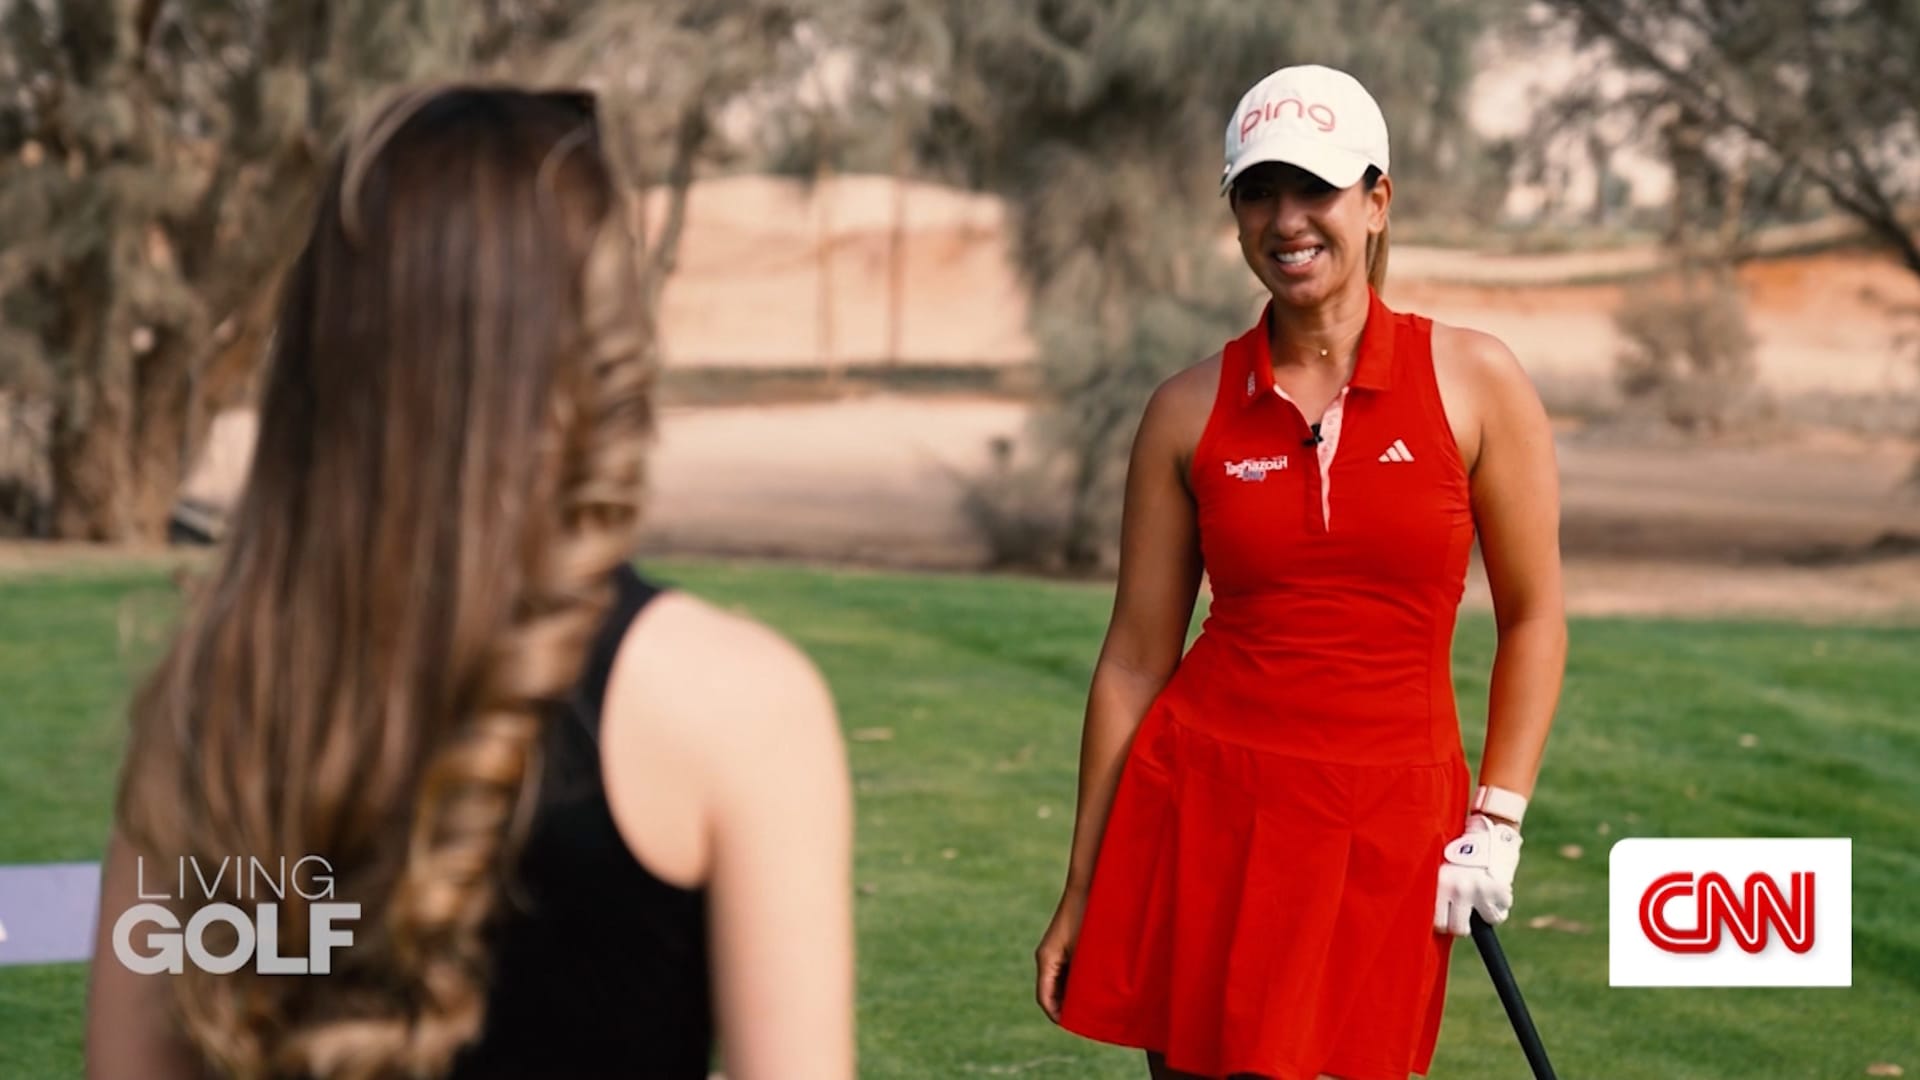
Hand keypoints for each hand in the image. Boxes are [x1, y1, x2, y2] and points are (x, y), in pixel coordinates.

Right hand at [1034, 889, 1086, 1023]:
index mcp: (1046, 959)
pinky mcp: (1065, 946)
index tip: (1073, 1026)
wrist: (1089, 887)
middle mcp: (1047, 957)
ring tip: (1091, 1010)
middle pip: (1051, 993)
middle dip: (1066, 1009)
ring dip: (1071, 996)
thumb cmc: (1089, 917)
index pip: (1045, 998)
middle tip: (1086, 1022)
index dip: (1057, 1015)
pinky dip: (1076, 984)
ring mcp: (1055, 951)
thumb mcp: (1087, 953)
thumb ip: (1083, 980)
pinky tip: (1093, 989)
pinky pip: (1067, 972)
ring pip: (1060, 983)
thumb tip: (1084, 1006)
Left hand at [1434, 813, 1522, 935]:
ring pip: (1486, 921)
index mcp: (1440, 883)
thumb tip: (1437, 925)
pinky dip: (1501, 904)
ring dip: (1487, 912)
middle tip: (1467, 911)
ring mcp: (1480, 889)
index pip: (1437, 923)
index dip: (1444, 924)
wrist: (1487, 832)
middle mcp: (1458, 887)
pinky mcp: (1499, 889)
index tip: (1447, 920)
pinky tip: (1495, 886)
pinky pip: (1501, 912)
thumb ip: (1439, 892)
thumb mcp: (1444, 869)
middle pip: (1460, 929)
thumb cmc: (1461, 854)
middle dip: (1465, 925)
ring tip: (1483, 892)